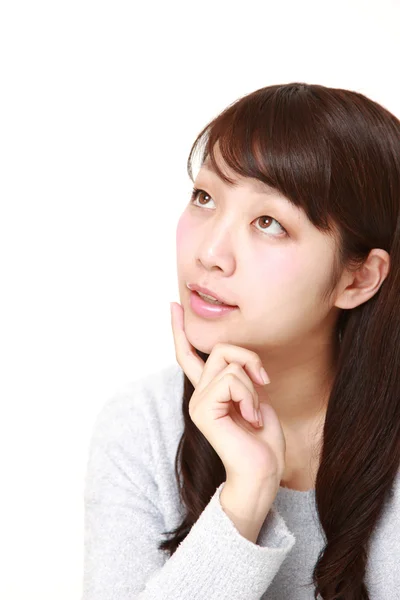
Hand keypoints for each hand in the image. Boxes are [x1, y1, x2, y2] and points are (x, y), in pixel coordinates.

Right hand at [170, 301, 285, 487]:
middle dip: (250, 361)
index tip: (174, 306)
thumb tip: (242, 363)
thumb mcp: (255, 399)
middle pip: (222, 350)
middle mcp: (198, 394)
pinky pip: (231, 380)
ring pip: (229, 364)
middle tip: (263, 384)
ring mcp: (198, 402)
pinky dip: (249, 396)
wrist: (262, 473)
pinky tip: (251, 419)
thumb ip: (241, 377)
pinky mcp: (203, 409)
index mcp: (209, 392)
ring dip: (252, 387)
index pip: (189, 354)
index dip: (181, 330)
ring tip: (254, 413)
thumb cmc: (263, 442)